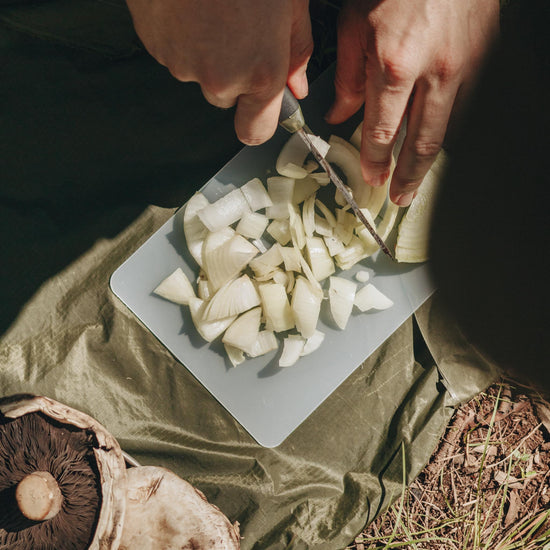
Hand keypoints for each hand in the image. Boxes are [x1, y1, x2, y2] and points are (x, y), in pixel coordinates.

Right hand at [126, 0, 312, 145]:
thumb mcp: (290, 2)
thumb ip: (296, 50)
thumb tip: (297, 86)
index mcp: (260, 72)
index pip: (256, 131)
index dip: (258, 119)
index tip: (260, 108)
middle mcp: (220, 79)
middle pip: (225, 98)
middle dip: (233, 75)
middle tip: (238, 29)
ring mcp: (182, 65)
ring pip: (198, 74)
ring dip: (206, 53)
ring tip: (212, 9)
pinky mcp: (155, 47)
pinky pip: (173, 53)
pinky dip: (182, 37)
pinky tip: (191, 6)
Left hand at [325, 0, 498, 205]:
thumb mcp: (354, 23)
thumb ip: (346, 76)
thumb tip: (339, 114)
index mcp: (394, 65)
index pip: (380, 132)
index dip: (374, 161)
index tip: (371, 176)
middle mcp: (432, 73)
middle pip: (420, 145)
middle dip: (407, 178)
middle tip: (399, 198)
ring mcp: (462, 68)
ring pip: (445, 131)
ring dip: (428, 163)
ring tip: (416, 182)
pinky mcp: (481, 60)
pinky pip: (462, 108)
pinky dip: (446, 132)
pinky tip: (435, 145)